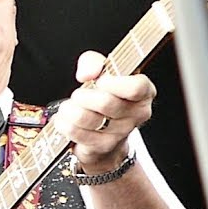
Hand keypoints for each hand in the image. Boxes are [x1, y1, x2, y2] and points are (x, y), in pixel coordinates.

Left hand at [53, 51, 155, 172]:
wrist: (102, 133)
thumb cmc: (104, 97)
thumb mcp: (101, 72)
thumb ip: (93, 62)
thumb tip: (87, 73)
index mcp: (143, 93)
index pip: (136, 87)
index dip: (113, 83)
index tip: (99, 81)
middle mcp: (137, 114)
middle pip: (106, 102)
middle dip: (83, 96)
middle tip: (78, 95)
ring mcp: (121, 132)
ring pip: (87, 118)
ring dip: (70, 109)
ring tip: (69, 107)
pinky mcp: (102, 146)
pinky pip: (75, 132)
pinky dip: (63, 122)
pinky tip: (65, 119)